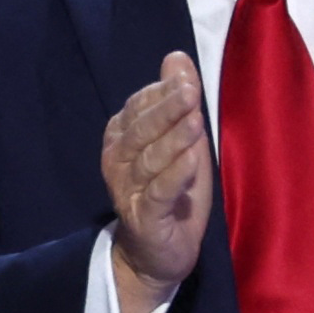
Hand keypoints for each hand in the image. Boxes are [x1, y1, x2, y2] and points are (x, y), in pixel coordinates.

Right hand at [101, 53, 210, 312]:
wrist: (156, 256)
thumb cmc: (170, 193)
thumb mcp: (180, 141)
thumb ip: (177, 101)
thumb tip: (176, 57)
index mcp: (122, 139)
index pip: (137, 108)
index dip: (160, 92)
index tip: (184, 77)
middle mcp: (118, 162)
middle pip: (141, 130)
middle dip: (166, 108)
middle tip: (189, 91)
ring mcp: (128, 191)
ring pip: (149, 160)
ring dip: (173, 139)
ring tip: (194, 121)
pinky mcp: (145, 218)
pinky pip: (158, 193)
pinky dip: (174, 176)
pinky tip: (190, 161)